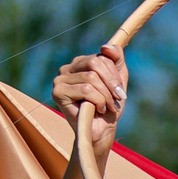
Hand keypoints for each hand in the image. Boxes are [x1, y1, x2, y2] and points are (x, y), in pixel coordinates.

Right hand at [53, 44, 128, 161]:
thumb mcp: (117, 80)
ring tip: (107, 107)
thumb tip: (105, 47)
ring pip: (91, 78)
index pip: (101, 57)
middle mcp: (67, 69)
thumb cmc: (108, 107)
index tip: (120, 92)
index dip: (114, 74)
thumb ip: (116, 59)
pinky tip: (97, 110)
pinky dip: (98, 101)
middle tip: (116, 99)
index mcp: (80, 63)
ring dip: (106, 95)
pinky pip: (86, 90)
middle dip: (111, 83)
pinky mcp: (58, 92)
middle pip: (95, 63)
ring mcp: (60, 80)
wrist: (101, 131)